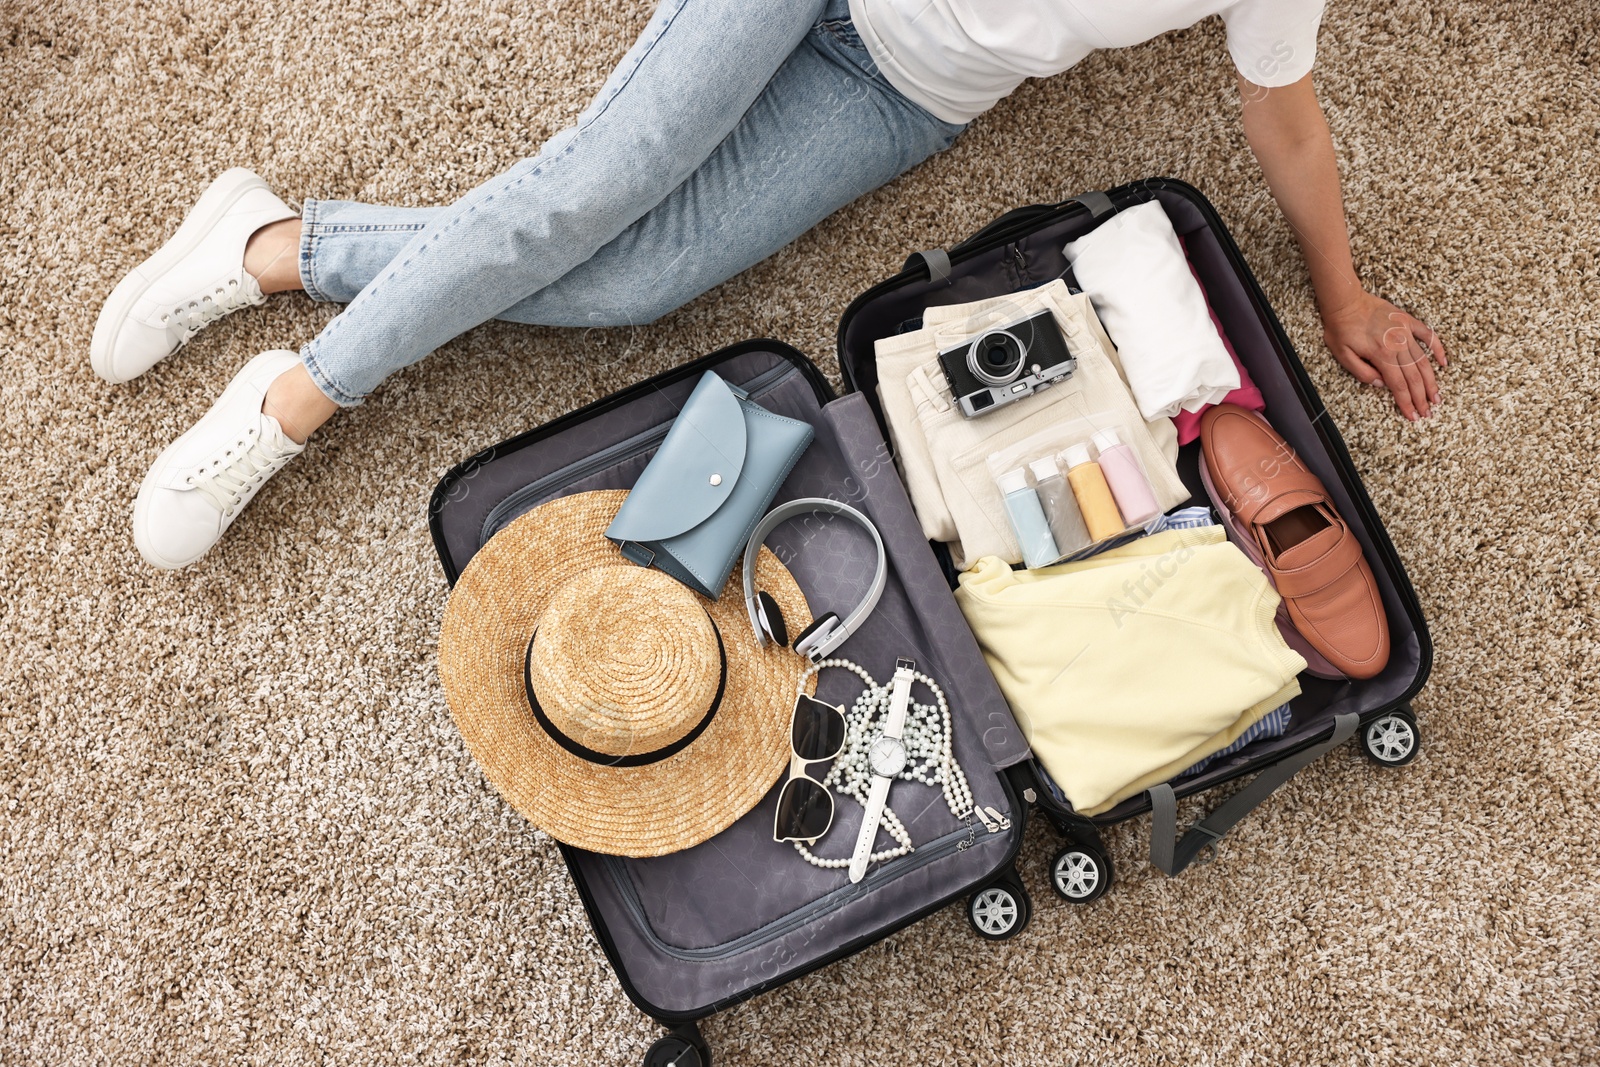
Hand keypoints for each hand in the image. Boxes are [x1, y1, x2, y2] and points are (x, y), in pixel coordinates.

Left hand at [1321, 291, 1448, 420]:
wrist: (1345, 301)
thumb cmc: (1340, 328)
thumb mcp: (1342, 355)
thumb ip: (1361, 372)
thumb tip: (1380, 385)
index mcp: (1381, 355)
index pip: (1398, 386)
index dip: (1406, 403)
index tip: (1413, 416)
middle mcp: (1397, 344)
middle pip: (1414, 377)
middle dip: (1421, 398)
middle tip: (1428, 413)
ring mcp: (1405, 332)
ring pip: (1423, 361)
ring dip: (1431, 381)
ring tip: (1436, 397)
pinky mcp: (1408, 321)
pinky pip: (1428, 335)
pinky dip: (1438, 349)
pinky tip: (1443, 363)